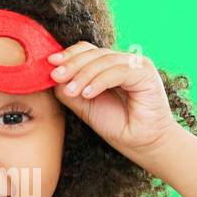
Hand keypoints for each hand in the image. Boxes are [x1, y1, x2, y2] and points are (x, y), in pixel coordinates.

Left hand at [48, 42, 179, 157]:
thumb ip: (70, 89)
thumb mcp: (85, 106)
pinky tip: (87, 94)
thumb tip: (53, 75)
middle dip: (72, 64)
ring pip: (104, 60)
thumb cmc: (117, 126)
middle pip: (94, 52)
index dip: (69, 55)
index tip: (50, 65)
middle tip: (55, 75)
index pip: (88, 51)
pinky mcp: (146, 74)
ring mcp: (137, 66)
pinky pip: (118, 72)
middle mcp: (125, 62)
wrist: (143, 145)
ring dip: (84, 75)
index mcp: (111, 66)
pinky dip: (100, 81)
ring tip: (71, 91)